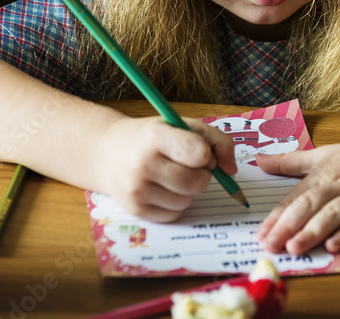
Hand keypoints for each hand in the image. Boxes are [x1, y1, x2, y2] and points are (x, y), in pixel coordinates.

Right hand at [93, 116, 236, 221]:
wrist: (108, 153)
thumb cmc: (152, 137)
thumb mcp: (182, 125)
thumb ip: (216, 140)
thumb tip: (231, 171)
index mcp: (155, 136)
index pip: (198, 152)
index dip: (207, 155)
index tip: (202, 153)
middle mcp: (143, 163)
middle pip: (196, 182)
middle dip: (202, 176)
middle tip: (190, 167)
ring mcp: (137, 189)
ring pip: (188, 200)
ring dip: (189, 191)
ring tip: (172, 176)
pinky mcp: (135, 210)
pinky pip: (175, 214)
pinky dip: (177, 204)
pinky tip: (163, 189)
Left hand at [254, 129, 339, 255]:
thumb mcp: (320, 154)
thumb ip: (288, 162)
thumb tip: (258, 161)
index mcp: (320, 174)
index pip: (294, 197)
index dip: (276, 216)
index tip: (260, 234)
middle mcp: (337, 184)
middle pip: (309, 205)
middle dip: (288, 225)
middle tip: (270, 244)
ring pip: (333, 214)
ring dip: (313, 231)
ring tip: (294, 247)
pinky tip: (334, 246)